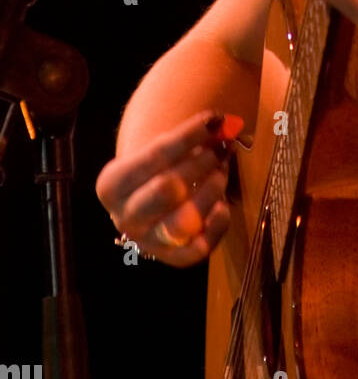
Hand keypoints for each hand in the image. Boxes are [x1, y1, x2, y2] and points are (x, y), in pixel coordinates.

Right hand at [96, 111, 240, 266]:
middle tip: (222, 147)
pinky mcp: (173, 259)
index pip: (156, 155)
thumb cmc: (158, 166)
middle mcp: (124, 217)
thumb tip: (225, 124)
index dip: (190, 135)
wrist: (149, 199)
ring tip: (223, 170)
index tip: (215, 120)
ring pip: (183, 222)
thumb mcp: (164, 147)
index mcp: (112, 184)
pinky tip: (223, 204)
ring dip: (211, 192)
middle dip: (201, 164)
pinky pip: (199, 248)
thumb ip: (191, 136)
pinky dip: (217, 225)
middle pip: (167, 189)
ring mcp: (147, 242)